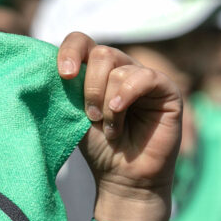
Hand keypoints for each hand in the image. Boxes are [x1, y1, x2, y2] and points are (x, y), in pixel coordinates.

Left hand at [57, 33, 181, 220]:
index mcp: (97, 71)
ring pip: (119, 69)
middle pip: (102, 54)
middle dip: (90, 88)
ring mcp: (145, 78)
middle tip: (91, 117)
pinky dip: (126, 96)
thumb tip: (54, 65)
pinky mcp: (167, 90)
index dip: (70, 52)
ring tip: (111, 128)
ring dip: (108, 103)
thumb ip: (68, 88)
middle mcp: (122, 69)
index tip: (64, 75)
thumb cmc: (99, 148)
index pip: (82, 42)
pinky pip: (144, 77)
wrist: (123, 179)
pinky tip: (120, 114)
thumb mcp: (75, 114)